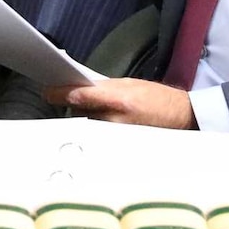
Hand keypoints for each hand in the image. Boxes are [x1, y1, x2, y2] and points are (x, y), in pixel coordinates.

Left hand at [45, 78, 196, 128]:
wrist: (179, 116)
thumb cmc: (156, 98)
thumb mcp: (130, 84)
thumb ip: (103, 87)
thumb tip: (79, 87)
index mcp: (118, 99)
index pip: (81, 95)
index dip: (61, 93)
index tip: (49, 91)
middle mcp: (115, 119)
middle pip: (80, 111)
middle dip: (76, 104)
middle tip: (79, 97)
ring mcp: (116, 134)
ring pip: (87, 124)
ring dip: (87, 116)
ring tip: (103, 110)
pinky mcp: (118, 143)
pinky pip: (97, 134)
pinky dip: (96, 126)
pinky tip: (105, 120)